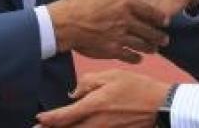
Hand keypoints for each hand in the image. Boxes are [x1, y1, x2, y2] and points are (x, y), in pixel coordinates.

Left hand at [36, 70, 169, 127]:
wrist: (160, 105)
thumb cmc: (137, 87)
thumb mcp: (112, 75)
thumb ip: (89, 82)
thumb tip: (73, 93)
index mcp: (94, 105)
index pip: (64, 117)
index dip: (48, 119)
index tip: (38, 119)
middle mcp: (97, 123)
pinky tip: (77, 126)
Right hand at [47, 0, 168, 63]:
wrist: (65, 23)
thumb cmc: (77, 0)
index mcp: (124, 2)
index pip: (148, 10)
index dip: (158, 16)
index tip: (165, 20)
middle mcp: (125, 20)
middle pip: (148, 30)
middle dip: (158, 35)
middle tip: (165, 39)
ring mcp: (119, 36)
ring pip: (140, 44)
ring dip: (150, 47)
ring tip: (155, 50)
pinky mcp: (111, 49)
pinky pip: (127, 55)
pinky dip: (134, 58)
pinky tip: (138, 59)